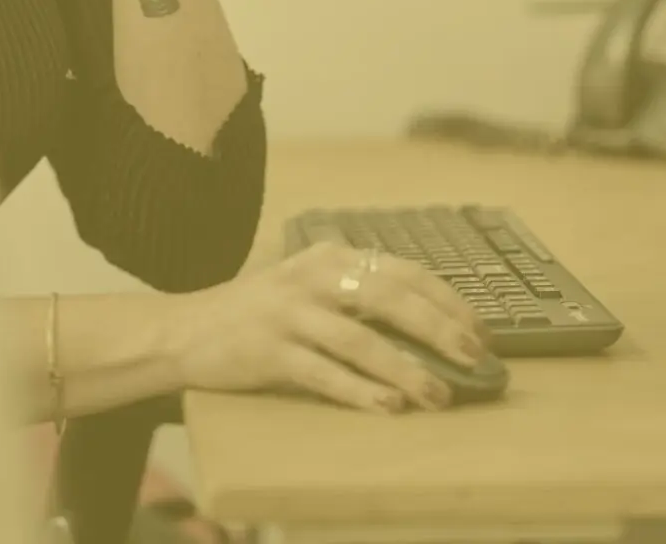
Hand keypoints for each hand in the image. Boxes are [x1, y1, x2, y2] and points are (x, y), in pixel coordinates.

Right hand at [165, 243, 495, 413]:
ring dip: (405, 369)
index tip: (481, 330)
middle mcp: (311, 277)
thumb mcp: (310, 285)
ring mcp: (287, 314)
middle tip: (475, 357)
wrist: (185, 329)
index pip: (402, 270)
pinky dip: (358, 391)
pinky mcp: (267, 351)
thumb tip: (434, 326)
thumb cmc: (260, 312)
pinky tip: (388, 407)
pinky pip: (322, 373)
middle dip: (438, 328)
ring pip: (359, 339)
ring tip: (439, 395)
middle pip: (388, 298)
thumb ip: (359, 294)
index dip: (447, 300)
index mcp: (330, 257)